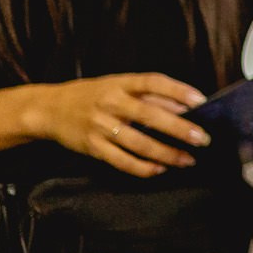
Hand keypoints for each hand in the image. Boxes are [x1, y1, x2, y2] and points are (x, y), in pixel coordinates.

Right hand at [24, 72, 209, 177]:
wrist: (49, 109)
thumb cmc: (93, 95)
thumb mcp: (119, 86)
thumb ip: (150, 95)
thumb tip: (185, 106)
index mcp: (120, 83)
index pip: (152, 82)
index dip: (177, 90)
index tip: (200, 100)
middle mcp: (110, 103)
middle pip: (149, 115)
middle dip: (179, 128)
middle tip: (202, 138)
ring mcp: (100, 126)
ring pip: (138, 143)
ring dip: (166, 153)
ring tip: (188, 159)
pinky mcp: (93, 148)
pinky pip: (121, 161)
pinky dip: (142, 167)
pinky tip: (160, 169)